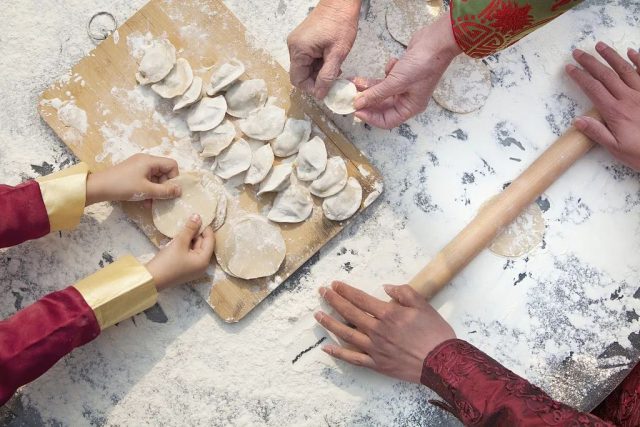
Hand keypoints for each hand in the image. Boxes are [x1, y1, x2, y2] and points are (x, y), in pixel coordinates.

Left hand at [86, 153, 180, 204]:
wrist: (98, 187)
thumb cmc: (123, 186)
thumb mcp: (146, 190)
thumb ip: (165, 191)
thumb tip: (180, 191)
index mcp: (150, 161)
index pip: (172, 165)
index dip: (174, 178)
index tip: (169, 190)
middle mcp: (145, 160)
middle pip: (164, 172)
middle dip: (164, 186)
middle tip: (161, 198)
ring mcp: (138, 166)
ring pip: (155, 178)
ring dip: (156, 190)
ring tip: (151, 203)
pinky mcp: (132, 173)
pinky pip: (147, 180)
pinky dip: (148, 190)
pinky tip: (144, 201)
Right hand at [145, 214, 214, 291]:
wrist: (151, 279)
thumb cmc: (167, 261)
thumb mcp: (179, 243)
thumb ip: (190, 229)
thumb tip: (198, 216)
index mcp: (204, 261)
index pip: (210, 240)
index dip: (205, 228)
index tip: (199, 217)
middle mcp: (202, 266)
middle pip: (203, 244)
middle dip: (197, 233)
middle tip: (189, 221)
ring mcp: (194, 268)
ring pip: (196, 248)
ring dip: (190, 238)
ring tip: (183, 228)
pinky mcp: (186, 268)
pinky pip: (190, 254)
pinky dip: (186, 245)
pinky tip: (180, 238)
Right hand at [287, 0, 360, 98]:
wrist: (340, 2)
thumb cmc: (340, 25)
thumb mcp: (337, 54)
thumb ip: (327, 76)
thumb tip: (320, 95)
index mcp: (298, 50)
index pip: (298, 80)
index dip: (311, 88)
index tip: (327, 90)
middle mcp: (293, 47)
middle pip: (300, 74)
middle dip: (316, 80)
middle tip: (333, 79)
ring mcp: (297, 42)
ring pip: (305, 67)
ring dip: (318, 72)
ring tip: (334, 67)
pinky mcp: (302, 40)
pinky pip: (307, 58)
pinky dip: (318, 63)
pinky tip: (330, 60)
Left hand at [315, 281, 454, 382]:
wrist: (442, 362)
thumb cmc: (435, 333)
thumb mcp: (423, 305)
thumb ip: (404, 292)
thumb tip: (385, 288)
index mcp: (388, 314)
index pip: (360, 299)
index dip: (346, 291)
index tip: (334, 285)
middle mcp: (377, 330)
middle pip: (350, 313)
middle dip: (333, 301)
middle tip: (322, 292)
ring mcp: (374, 348)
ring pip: (346, 334)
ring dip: (330, 323)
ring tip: (317, 314)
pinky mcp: (376, 364)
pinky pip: (353, 358)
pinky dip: (339, 353)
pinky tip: (327, 348)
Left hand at [353, 14, 460, 128]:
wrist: (437, 42)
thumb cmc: (421, 65)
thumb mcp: (396, 82)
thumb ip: (376, 94)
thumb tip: (358, 104)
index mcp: (410, 108)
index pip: (387, 121)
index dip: (370, 117)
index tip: (356, 111)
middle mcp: (407, 100)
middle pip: (381, 106)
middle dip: (366, 100)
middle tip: (350, 95)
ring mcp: (404, 86)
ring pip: (381, 91)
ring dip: (369, 86)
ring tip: (354, 81)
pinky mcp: (402, 74)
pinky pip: (387, 78)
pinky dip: (385, 72)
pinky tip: (392, 62)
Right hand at [566, 42, 639, 170]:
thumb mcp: (615, 148)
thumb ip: (597, 132)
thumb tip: (577, 120)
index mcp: (615, 112)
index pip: (593, 89)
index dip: (580, 77)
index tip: (570, 68)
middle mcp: (628, 98)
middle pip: (606, 75)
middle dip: (590, 62)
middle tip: (578, 52)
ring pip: (625, 69)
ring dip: (611, 56)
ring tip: (600, 46)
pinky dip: (638, 60)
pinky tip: (630, 52)